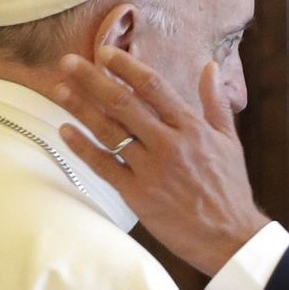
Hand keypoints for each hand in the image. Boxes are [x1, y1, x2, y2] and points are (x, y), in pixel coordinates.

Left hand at [51, 47, 268, 275]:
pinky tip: (65, 131)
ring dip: (80, 108)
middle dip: (92, 79)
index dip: (125, 66)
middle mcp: (169, 144)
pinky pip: (105, 166)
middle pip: (123, 103)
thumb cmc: (230, 189)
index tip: (104, 52)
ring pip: (109, 131)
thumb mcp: (230, 141)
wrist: (230, 237)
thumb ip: (215, 103)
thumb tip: (209, 67)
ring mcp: (152, 170)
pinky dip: (83, 148)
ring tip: (58, 89)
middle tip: (67, 62)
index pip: (153, 87)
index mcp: (192, 127)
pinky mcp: (139, 195)